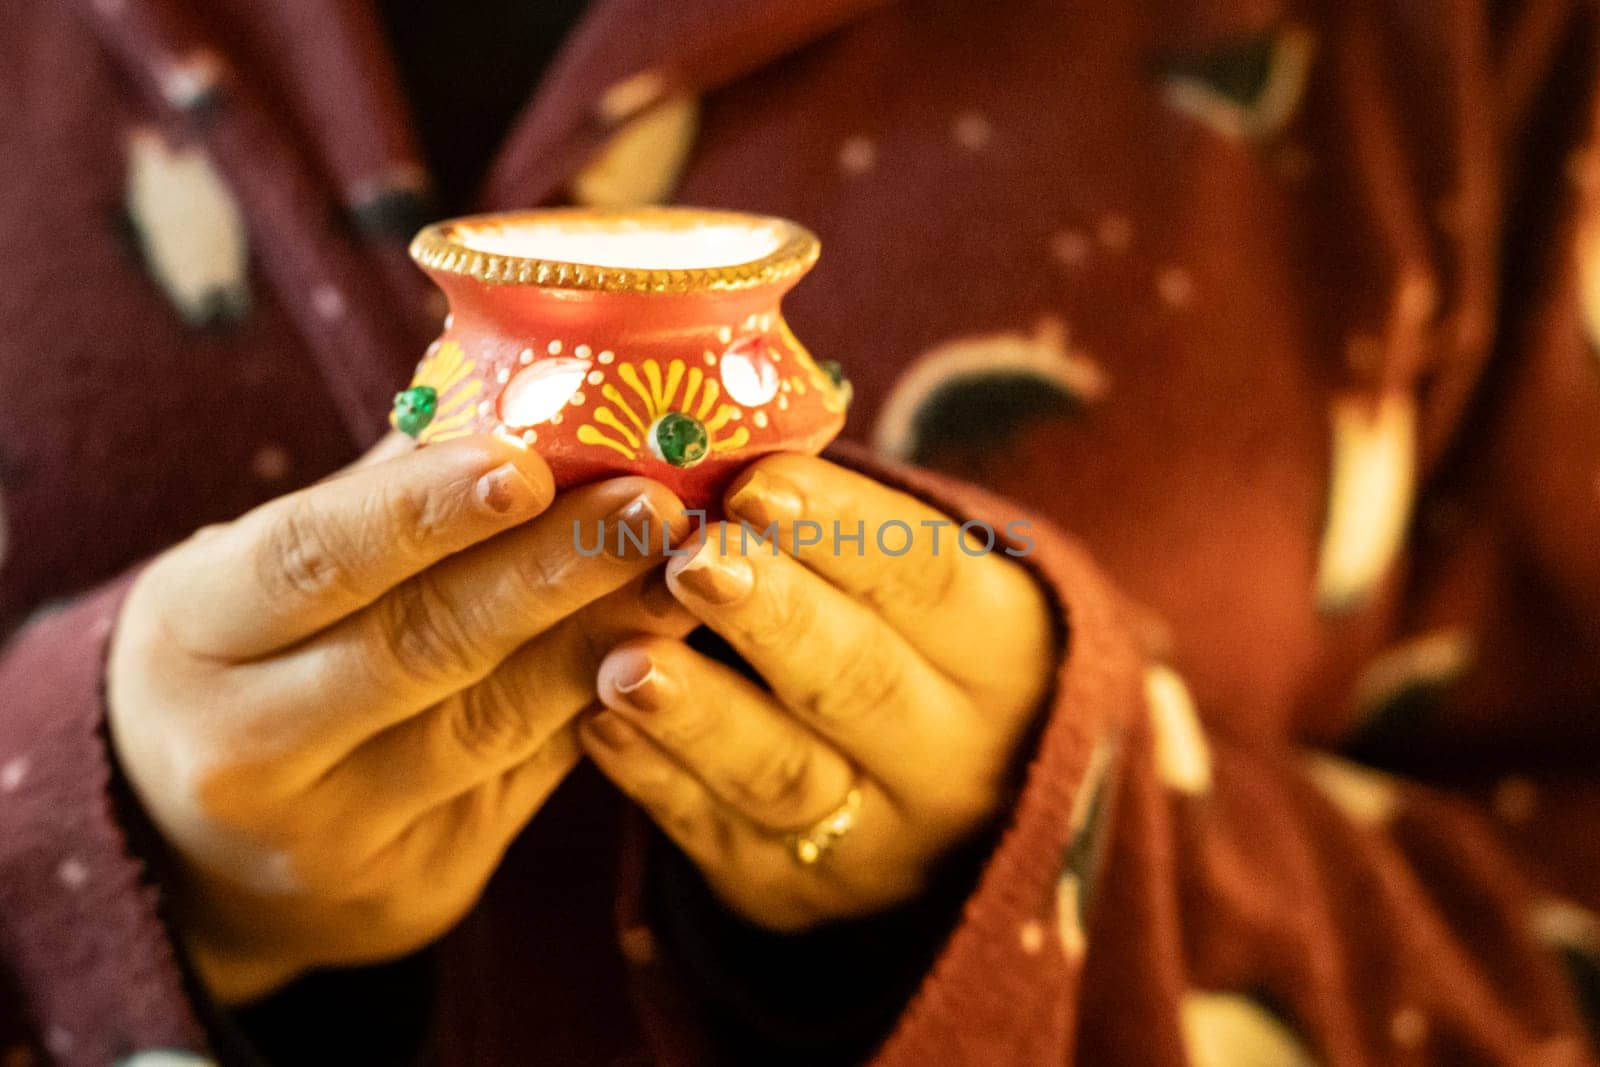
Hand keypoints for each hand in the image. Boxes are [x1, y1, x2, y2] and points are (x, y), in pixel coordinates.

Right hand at [108, 435, 694, 1001]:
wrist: (196, 856)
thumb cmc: (252, 663)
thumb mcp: (262, 577)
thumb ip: (384, 495)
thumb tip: (521, 382)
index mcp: (192, 633)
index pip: (313, 558)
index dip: (422, 510)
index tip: (528, 460)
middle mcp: (243, 747)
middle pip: (418, 646)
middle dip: (548, 570)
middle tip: (652, 503)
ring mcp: (328, 835)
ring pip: (490, 724)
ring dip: (600, 636)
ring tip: (685, 566)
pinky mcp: (411, 886)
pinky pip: (526, 782)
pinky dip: (597, 705)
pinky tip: (663, 646)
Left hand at [577, 455, 1054, 930]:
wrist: (946, 801)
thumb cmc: (904, 639)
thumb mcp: (918, 585)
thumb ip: (842, 527)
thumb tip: (714, 429)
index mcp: (1001, 645)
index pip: (927, 576)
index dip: (841, 529)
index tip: (754, 483)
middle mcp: (956, 749)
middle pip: (860, 677)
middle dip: (770, 616)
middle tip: (689, 561)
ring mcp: (880, 834)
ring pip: (788, 772)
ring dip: (699, 714)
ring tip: (623, 663)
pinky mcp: (797, 890)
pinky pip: (722, 837)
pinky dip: (658, 782)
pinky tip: (598, 726)